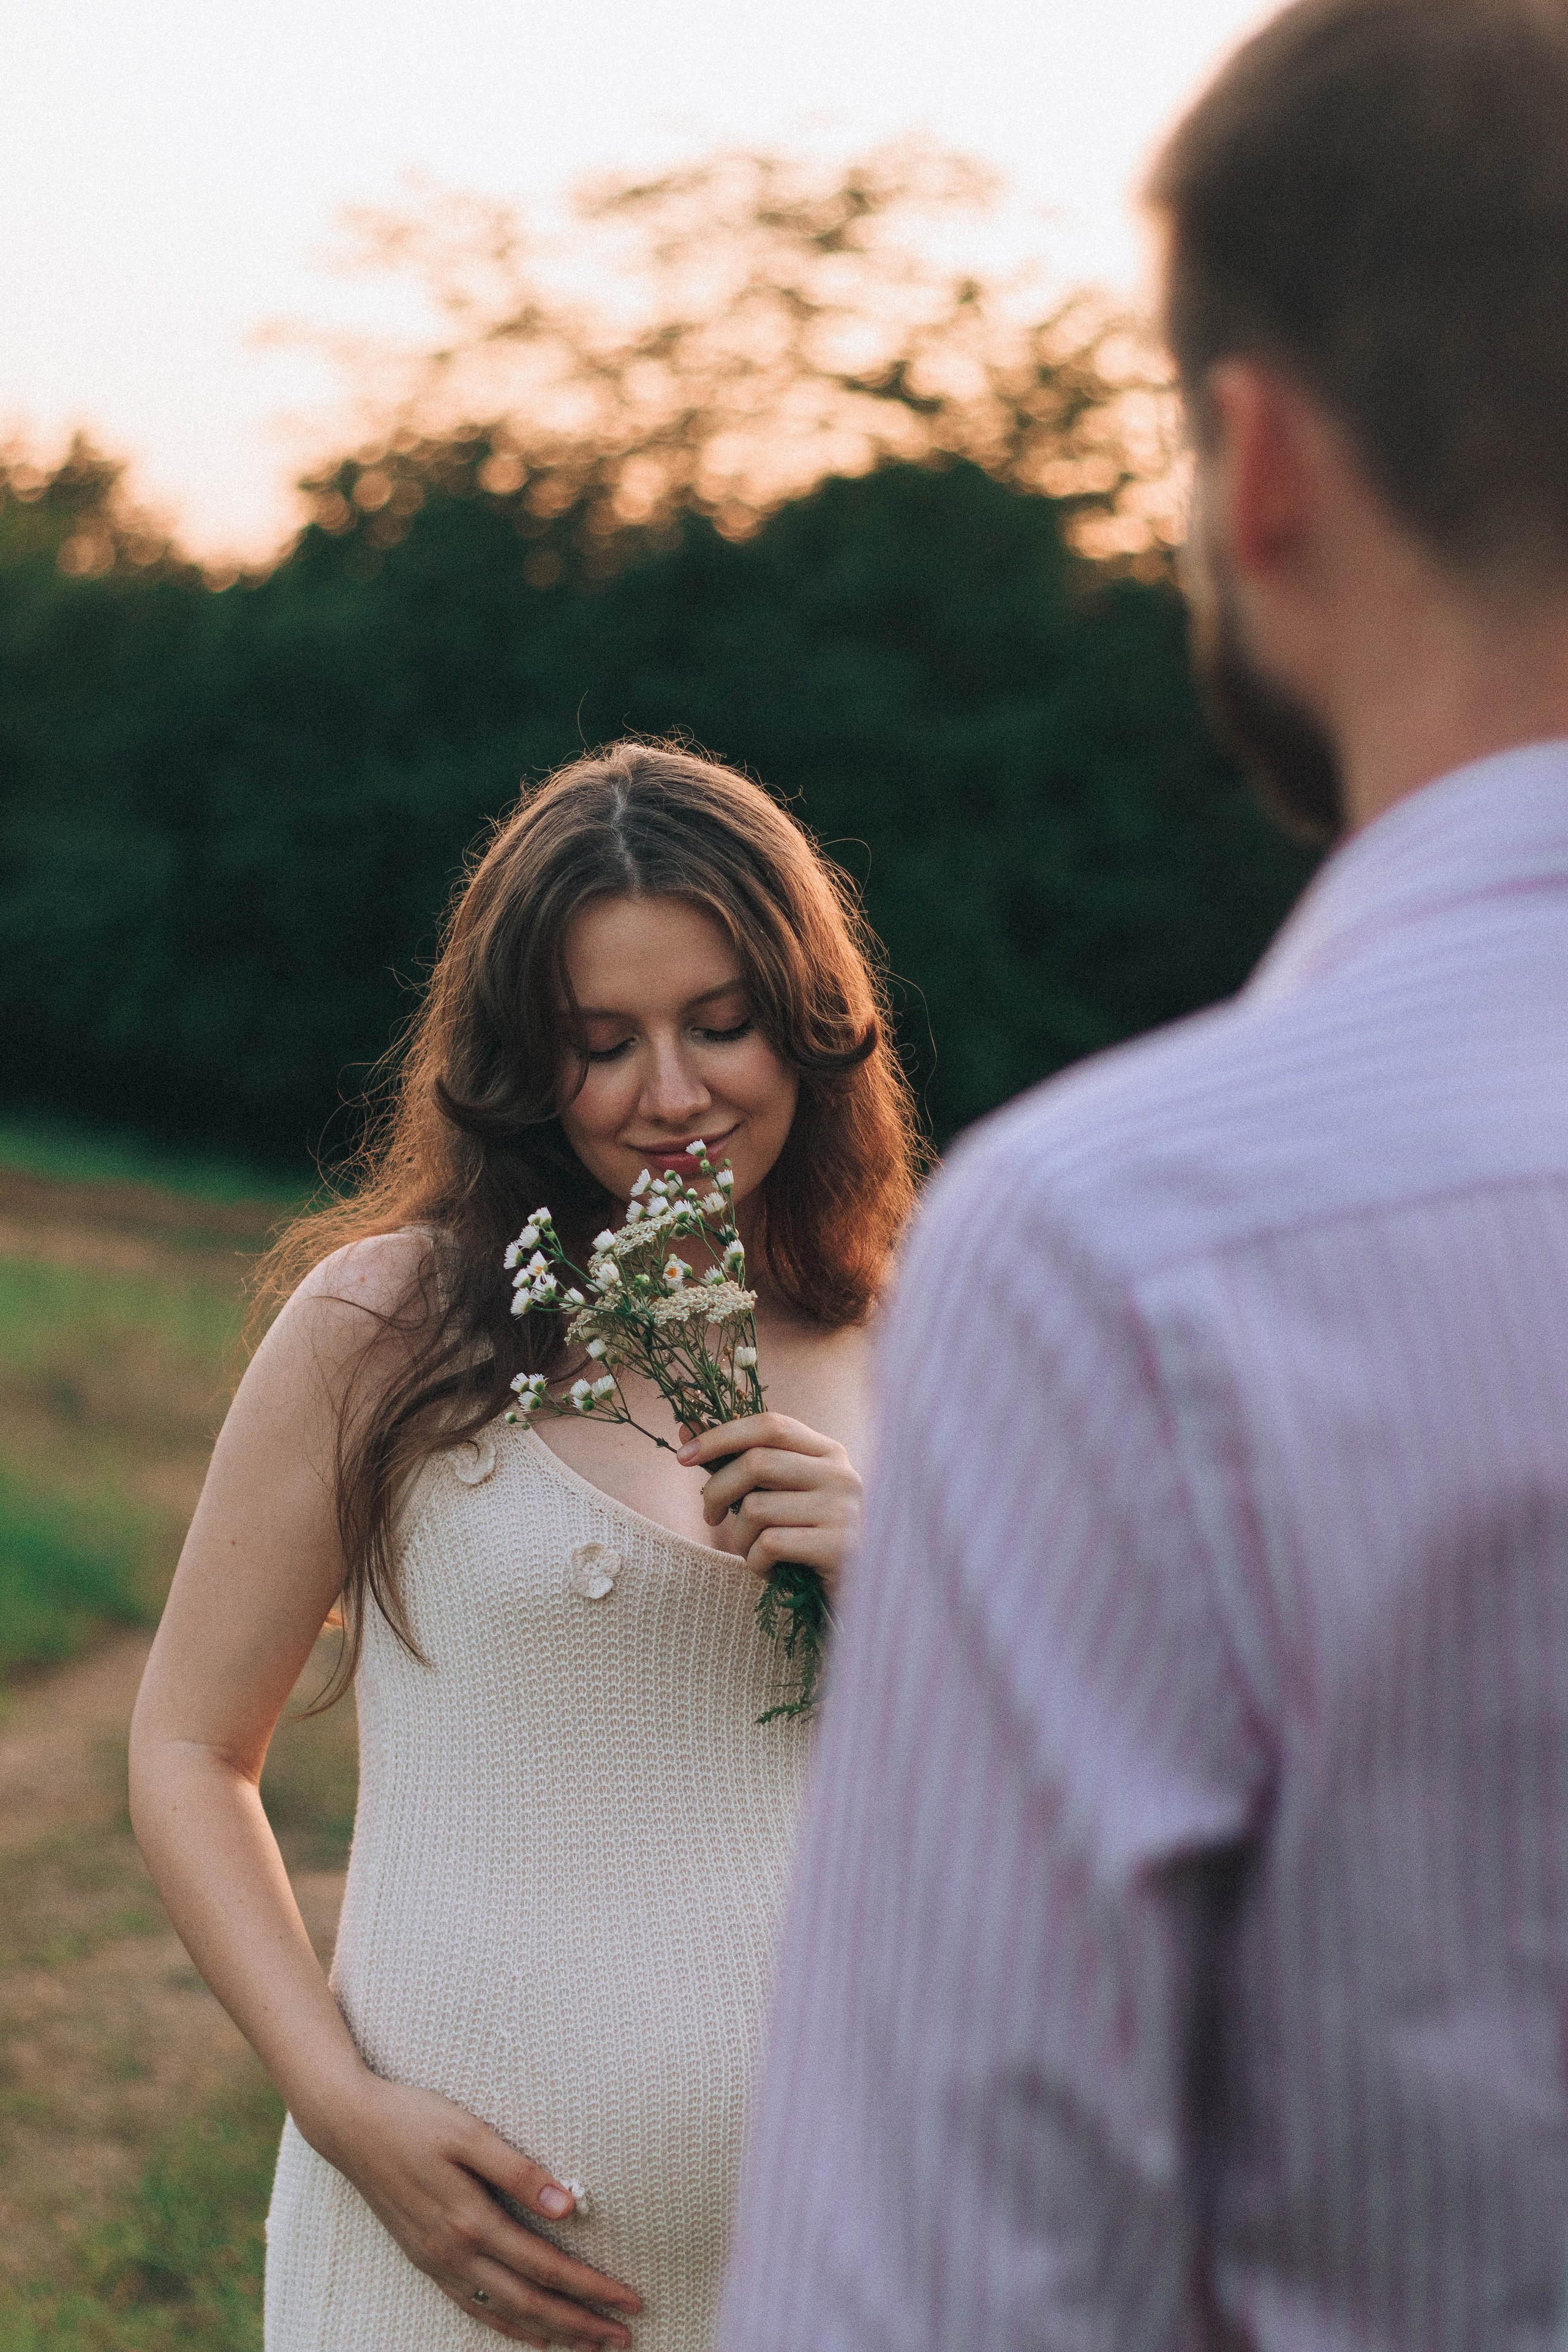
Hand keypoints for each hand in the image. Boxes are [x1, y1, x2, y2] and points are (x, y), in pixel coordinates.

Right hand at [309, 2075, 641, 2347]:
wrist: (350, 2127)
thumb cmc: (413, 2119)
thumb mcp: (469, 2133)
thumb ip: (519, 2172)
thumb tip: (567, 2207)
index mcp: (471, 2222)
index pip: (545, 2267)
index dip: (590, 2287)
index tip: (629, 2299)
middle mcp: (454, 2254)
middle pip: (529, 2303)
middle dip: (580, 2324)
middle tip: (623, 2337)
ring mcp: (437, 2263)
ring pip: (502, 2315)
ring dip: (549, 2333)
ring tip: (588, 2344)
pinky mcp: (426, 2260)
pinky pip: (472, 2309)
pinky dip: (506, 2328)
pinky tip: (528, 2333)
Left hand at [677, 1414, 860, 1601]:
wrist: (855, 1595)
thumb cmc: (805, 1538)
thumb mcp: (778, 1494)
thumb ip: (741, 1461)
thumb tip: (685, 1429)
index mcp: (828, 1452)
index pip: (770, 1424)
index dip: (721, 1436)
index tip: (682, 1457)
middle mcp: (841, 1474)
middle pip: (757, 1462)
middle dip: (717, 1490)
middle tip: (709, 1516)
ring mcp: (843, 1510)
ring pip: (756, 1508)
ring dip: (740, 1537)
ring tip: (754, 1552)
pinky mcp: (839, 1547)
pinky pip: (770, 1545)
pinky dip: (756, 1563)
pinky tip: (771, 1572)